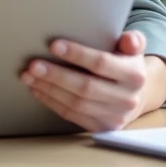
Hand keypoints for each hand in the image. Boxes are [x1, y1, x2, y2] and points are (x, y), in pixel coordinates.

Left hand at [21, 30, 154, 131]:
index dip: (77, 54)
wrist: (136, 96)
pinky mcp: (101, 127)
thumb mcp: (132, 49)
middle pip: (85, 87)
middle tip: (34, 65)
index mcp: (134, 75)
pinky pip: (72, 115)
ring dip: (49, 89)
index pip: (102, 64)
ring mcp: (114, 116)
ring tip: (29, 75)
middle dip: (56, 75)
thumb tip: (129, 39)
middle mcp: (127, 99)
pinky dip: (51, 102)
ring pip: (76, 103)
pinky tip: (38, 89)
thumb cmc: (126, 65)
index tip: (53, 45)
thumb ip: (131, 40)